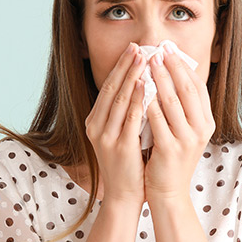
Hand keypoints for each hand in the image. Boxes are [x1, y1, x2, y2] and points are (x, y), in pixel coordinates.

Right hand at [84, 43, 148, 204]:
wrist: (123, 195)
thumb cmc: (127, 164)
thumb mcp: (121, 134)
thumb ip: (125, 113)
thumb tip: (140, 84)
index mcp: (95, 121)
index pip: (108, 88)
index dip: (120, 67)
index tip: (132, 49)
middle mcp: (96, 126)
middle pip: (111, 88)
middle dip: (125, 65)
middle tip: (138, 46)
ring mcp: (106, 136)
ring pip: (119, 99)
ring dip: (132, 76)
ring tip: (143, 57)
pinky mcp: (119, 146)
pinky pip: (129, 117)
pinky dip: (137, 98)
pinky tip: (146, 84)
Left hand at [143, 46, 215, 201]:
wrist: (168, 192)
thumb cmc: (171, 157)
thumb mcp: (184, 131)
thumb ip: (181, 107)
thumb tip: (170, 74)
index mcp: (206, 122)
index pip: (198, 87)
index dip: (184, 66)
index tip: (170, 49)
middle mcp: (201, 129)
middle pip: (188, 89)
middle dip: (172, 66)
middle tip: (159, 48)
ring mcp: (187, 140)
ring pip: (173, 102)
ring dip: (160, 78)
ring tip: (148, 61)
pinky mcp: (170, 149)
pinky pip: (158, 120)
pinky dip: (148, 102)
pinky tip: (139, 88)